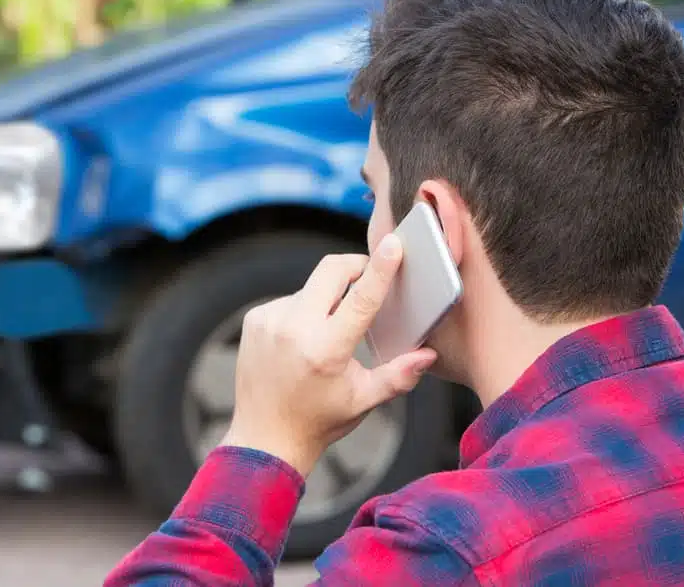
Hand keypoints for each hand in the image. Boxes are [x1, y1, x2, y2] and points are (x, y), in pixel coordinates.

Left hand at [220, 234, 437, 477]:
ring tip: (328, 334)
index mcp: (326, 350)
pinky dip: (304, 311)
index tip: (393, 245)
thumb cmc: (319, 420)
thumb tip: (428, 354)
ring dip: (328, 299)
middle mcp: (294, 329)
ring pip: (312, 287)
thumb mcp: (363, 400)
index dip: (380, 268)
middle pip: (331, 271)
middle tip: (368, 278)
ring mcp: (270, 320)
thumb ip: (399, 376)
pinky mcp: (255, 319)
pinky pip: (290, 300)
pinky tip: (302, 340)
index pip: (360, 298)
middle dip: (355, 267)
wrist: (265, 438)